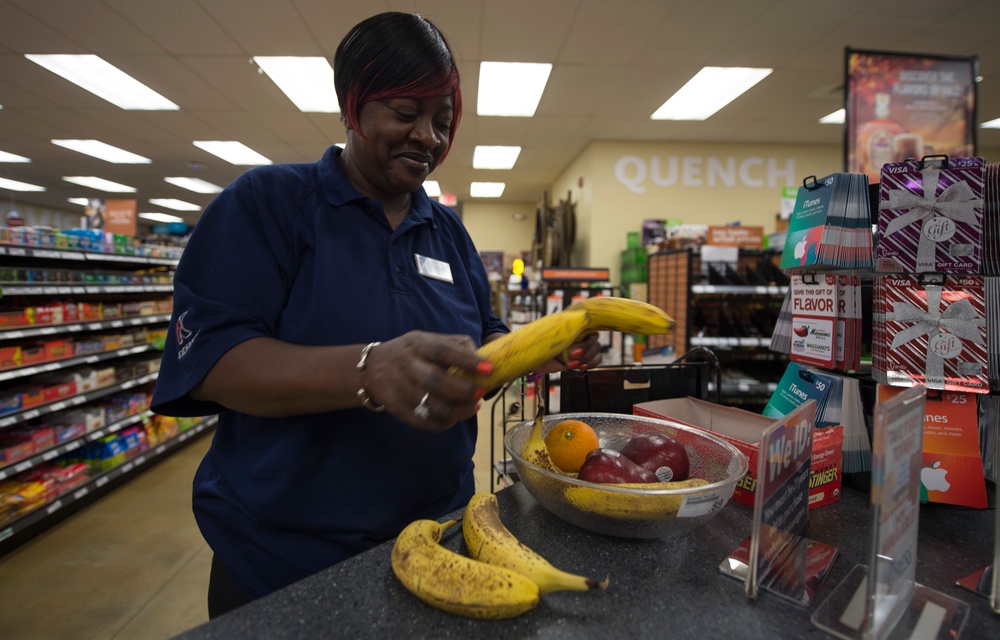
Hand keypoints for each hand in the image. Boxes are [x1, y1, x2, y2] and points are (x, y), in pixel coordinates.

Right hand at [359, 331, 490, 431]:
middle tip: (480, 393)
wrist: (370, 369)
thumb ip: (453, 344)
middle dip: (464, 391)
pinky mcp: (399, 410)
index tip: (489, 369)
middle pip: (436, 381)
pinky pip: (425, 422)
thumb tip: (481, 356)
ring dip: (458, 411)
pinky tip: (455, 416)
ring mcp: (401, 390)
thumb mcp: (426, 339)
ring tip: (473, 407)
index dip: (467, 361)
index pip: (443, 351)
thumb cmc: (409, 353)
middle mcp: (407, 366)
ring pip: (433, 406)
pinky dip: (445, 423)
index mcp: (417, 345)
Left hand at [531, 332, 602, 374]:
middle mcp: (579, 336)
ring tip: (572, 364)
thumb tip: (582, 318)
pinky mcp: (580, 359)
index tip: (574, 349)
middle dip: (585, 352)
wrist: (533, 357)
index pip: (592, 329)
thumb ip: (569, 327)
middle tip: (572, 357)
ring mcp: (581, 348)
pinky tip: (582, 366)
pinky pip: (594, 360)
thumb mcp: (555, 333)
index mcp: (575, 325)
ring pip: (596, 351)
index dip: (586, 342)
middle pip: (595, 343)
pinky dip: (591, 364)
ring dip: (586, 359)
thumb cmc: (541, 341)